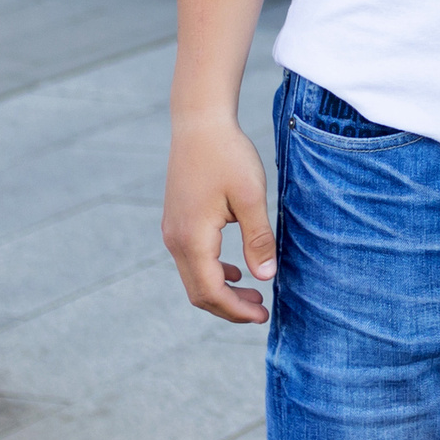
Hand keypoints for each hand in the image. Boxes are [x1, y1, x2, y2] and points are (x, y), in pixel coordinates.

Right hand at [162, 113, 275, 323]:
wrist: (199, 124)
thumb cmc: (228, 156)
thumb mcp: (251, 197)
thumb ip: (258, 239)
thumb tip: (266, 277)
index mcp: (192, 239)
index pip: (211, 291)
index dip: (236, 310)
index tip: (263, 316)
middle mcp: (176, 240)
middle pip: (198, 292)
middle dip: (229, 307)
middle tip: (262, 311)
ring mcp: (173, 231)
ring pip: (194, 277)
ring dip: (221, 290)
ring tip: (254, 295)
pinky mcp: (177, 221)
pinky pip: (191, 259)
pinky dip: (213, 272)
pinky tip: (236, 270)